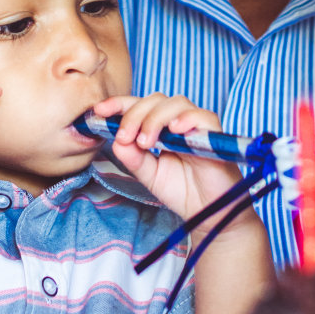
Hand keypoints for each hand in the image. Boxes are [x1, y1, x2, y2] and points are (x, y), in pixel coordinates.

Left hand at [95, 93, 247, 228]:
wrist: (207, 213)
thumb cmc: (181, 191)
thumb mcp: (149, 175)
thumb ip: (133, 158)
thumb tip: (117, 140)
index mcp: (161, 128)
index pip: (140, 106)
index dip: (120, 103)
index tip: (100, 110)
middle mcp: (179, 122)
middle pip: (155, 100)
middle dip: (134, 114)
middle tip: (125, 137)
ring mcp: (197, 126)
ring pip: (176, 103)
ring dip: (155, 118)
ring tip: (146, 142)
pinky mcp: (214, 135)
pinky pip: (202, 116)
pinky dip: (186, 119)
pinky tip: (175, 130)